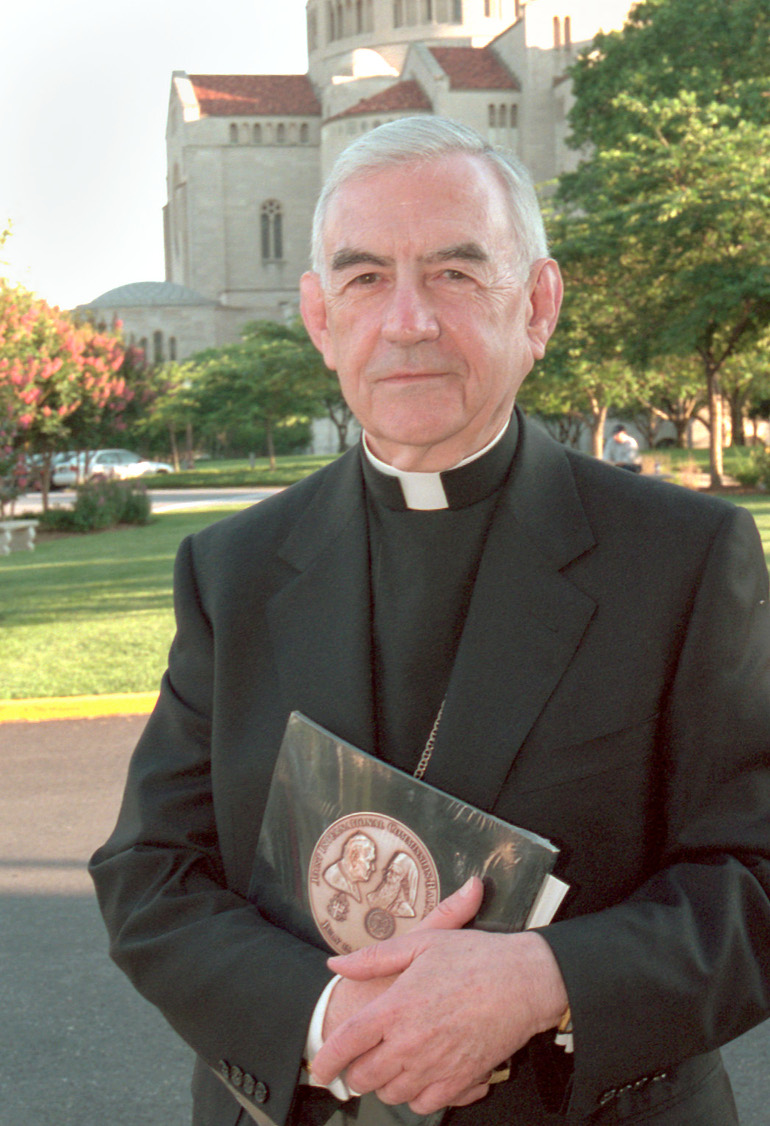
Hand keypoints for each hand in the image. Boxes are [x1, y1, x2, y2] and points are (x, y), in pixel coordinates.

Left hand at [312, 880, 567, 1114]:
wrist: (523, 981)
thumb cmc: (473, 956)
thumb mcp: (422, 942)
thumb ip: (374, 957)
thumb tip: (336, 965)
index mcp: (395, 1007)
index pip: (346, 1043)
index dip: (326, 1059)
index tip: (319, 1069)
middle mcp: (409, 1043)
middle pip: (364, 1076)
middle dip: (355, 1073)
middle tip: (360, 1062)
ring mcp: (434, 1066)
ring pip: (391, 1093)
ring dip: (384, 1083)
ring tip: (391, 1065)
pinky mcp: (459, 1081)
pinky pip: (424, 1104)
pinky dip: (415, 1095)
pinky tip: (419, 1077)